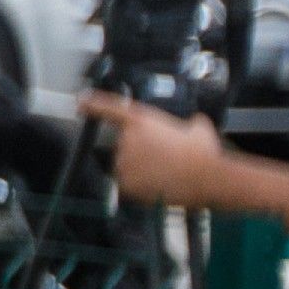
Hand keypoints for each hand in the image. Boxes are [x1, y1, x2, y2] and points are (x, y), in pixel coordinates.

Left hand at [77, 89, 231, 208]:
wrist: (207, 178)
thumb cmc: (204, 152)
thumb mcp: (199, 127)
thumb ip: (189, 123)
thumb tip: (195, 123)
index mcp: (141, 120)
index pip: (109, 108)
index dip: (92, 104)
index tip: (80, 102)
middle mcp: (126, 139)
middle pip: (124, 145)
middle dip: (141, 152)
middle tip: (166, 158)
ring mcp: (123, 161)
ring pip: (126, 166)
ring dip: (141, 169)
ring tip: (166, 172)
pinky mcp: (125, 183)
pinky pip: (128, 185)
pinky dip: (140, 186)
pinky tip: (159, 184)